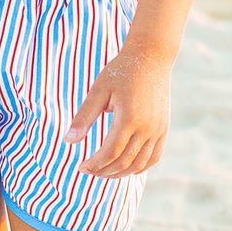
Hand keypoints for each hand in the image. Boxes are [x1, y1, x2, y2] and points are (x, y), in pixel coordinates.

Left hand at [66, 47, 171, 177]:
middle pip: (125, 162)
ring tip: (104, 172)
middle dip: (104, 171)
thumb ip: (83, 117)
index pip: (110, 153)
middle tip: (89, 171)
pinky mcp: (164, 128)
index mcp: (129, 118)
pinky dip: (140, 167)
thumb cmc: (120, 71)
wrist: (151, 58)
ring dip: (121, 173)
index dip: (94, 164)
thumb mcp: (98, 91)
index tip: (81, 167)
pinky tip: (126, 168)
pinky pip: (154, 157)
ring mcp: (158, 129)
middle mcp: (147, 127)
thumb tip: (68, 141)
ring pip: (140, 163)